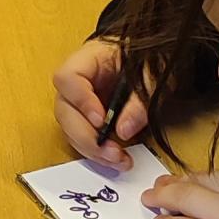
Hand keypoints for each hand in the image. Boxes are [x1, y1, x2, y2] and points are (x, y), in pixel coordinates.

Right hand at [52, 36, 148, 166]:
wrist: (154, 60)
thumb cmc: (151, 59)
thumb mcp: (153, 75)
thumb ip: (140, 101)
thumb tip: (124, 132)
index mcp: (89, 57)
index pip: (69, 78)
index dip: (81, 102)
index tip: (101, 121)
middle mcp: (77, 79)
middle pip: (64, 109)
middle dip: (85, 136)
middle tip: (111, 152)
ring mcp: (79, 100)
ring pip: (70, 128)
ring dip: (91, 149)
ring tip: (118, 161)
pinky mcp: (87, 117)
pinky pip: (81, 136)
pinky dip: (96, 151)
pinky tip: (115, 160)